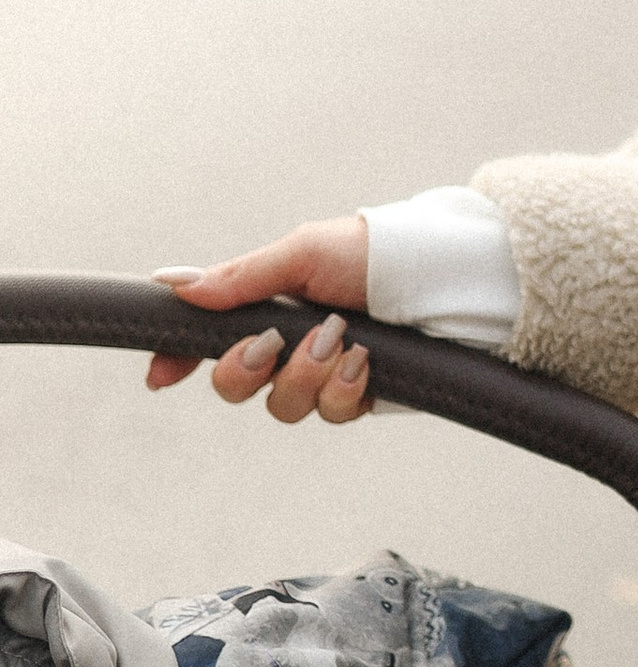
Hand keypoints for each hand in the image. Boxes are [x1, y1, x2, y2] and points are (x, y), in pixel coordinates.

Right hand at [147, 221, 373, 423]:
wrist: (448, 277)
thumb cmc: (377, 253)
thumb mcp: (304, 253)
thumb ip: (241, 277)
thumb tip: (175, 285)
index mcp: (270, 303)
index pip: (209, 337)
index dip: (179, 358)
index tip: (161, 375)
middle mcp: (291, 341)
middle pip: (236, 386)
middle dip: (244, 371)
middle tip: (273, 344)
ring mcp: (324, 372)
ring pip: (283, 407)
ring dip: (305, 375)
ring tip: (340, 341)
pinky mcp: (359, 395)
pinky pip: (332, 414)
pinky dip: (344, 389)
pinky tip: (363, 361)